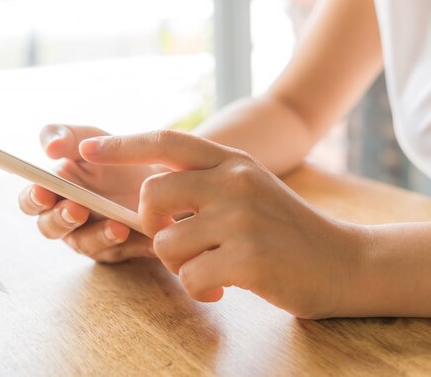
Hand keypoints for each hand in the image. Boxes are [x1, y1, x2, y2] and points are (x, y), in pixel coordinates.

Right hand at [18, 124, 163, 262]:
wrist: (158, 175)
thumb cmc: (114, 156)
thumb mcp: (92, 138)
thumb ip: (65, 136)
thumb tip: (50, 147)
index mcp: (54, 191)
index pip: (32, 201)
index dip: (33, 199)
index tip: (43, 192)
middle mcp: (67, 219)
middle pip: (51, 228)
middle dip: (61, 220)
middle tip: (78, 209)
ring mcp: (93, 237)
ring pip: (87, 244)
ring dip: (100, 236)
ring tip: (118, 226)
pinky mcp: (121, 249)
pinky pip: (126, 251)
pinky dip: (136, 245)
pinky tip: (149, 238)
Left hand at [79, 130, 364, 318]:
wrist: (345, 262)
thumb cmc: (288, 231)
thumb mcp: (251, 190)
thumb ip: (207, 185)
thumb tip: (150, 197)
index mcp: (233, 161)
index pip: (167, 142)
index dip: (122, 145)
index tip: (85, 151)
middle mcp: (235, 181)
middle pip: (153, 194)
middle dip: (152, 226)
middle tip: (176, 242)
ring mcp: (241, 218)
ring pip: (166, 244)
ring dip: (180, 265)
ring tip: (210, 269)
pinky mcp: (247, 257)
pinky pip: (190, 277)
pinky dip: (199, 288)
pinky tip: (223, 288)